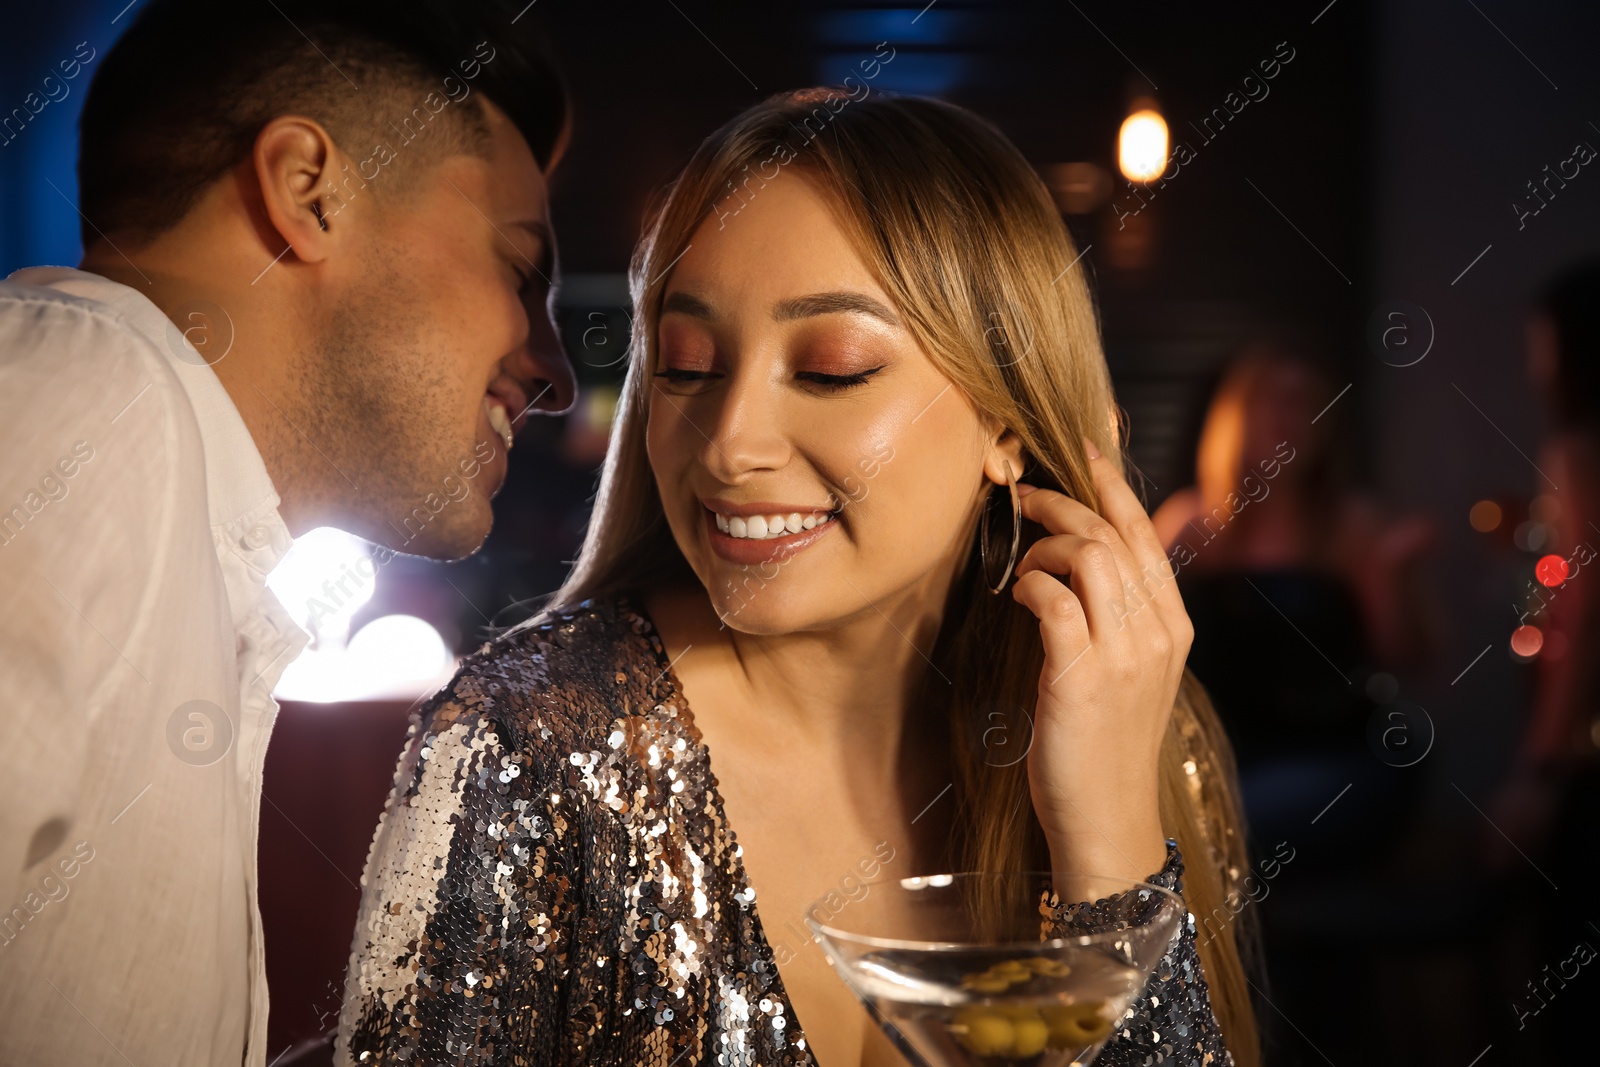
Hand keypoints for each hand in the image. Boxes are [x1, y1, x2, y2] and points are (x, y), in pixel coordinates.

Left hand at [1010, 437, 1192, 882]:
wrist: (1106, 822)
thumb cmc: (1103, 747)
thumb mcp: (1127, 674)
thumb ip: (1117, 619)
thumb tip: (1083, 563)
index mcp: (1173, 626)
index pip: (1144, 534)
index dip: (1112, 484)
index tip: (1083, 446)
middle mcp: (1157, 633)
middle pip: (1115, 533)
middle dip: (1065, 499)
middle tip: (1022, 491)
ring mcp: (1124, 655)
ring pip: (1090, 556)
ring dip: (1046, 540)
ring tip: (1020, 551)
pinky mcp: (1081, 677)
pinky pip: (1054, 600)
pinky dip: (1030, 583)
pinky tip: (1016, 591)